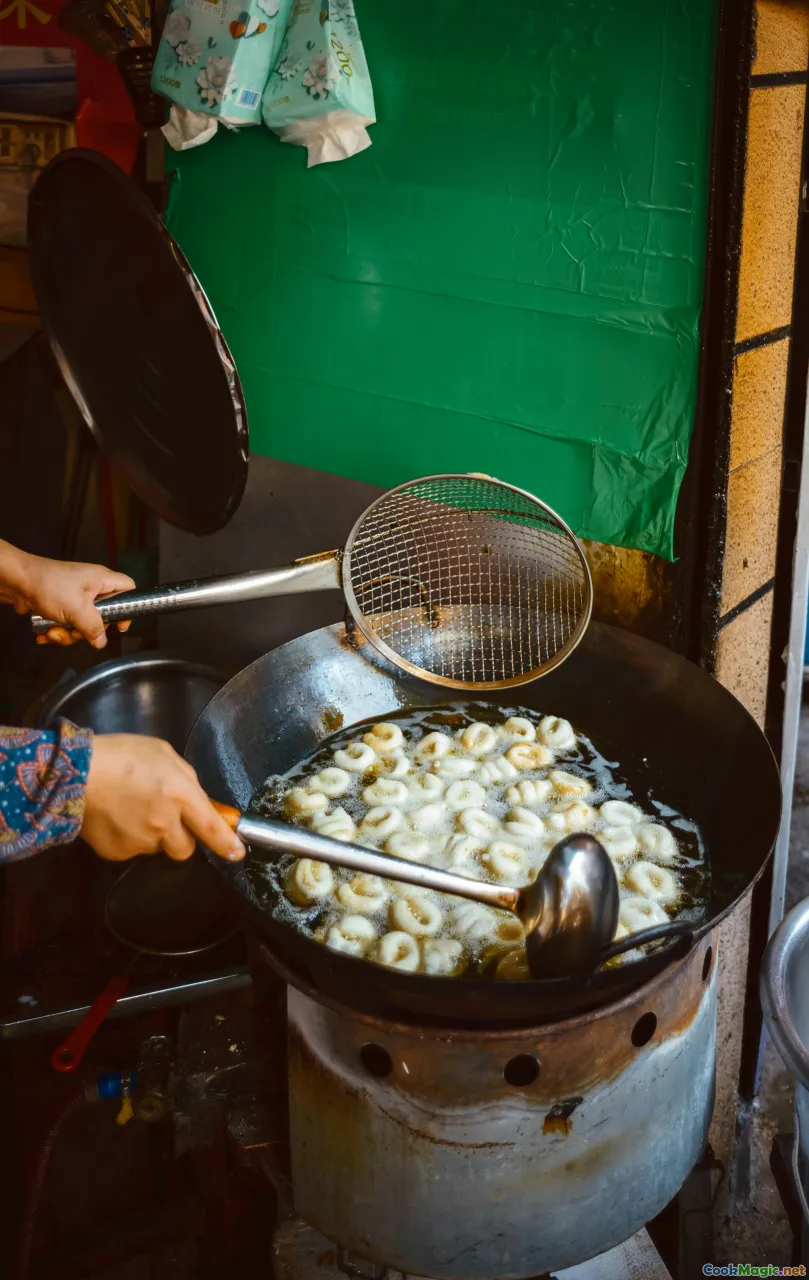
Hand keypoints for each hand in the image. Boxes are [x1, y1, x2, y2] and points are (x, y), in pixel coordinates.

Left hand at [0, 541, 132, 647]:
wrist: (16, 580)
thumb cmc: (49, 586)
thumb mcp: (77, 609)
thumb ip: (94, 627)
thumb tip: (102, 642)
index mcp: (102, 580)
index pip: (128, 589)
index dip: (129, 607)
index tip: (119, 626)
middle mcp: (91, 588)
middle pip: (103, 615)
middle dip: (87, 630)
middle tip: (75, 630)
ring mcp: (74, 596)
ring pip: (82, 623)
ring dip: (68, 633)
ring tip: (53, 632)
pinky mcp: (59, 604)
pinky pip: (66, 623)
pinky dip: (57, 630)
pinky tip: (45, 634)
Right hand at [81, 734, 245, 862]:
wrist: (75, 771)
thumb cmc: (122, 754)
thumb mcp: (164, 754)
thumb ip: (185, 779)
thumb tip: (197, 799)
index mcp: (180, 795)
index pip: (211, 828)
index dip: (227, 843)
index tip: (237, 853)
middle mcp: (163, 823)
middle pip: (185, 849)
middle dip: (181, 837)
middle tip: (166, 817)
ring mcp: (139, 841)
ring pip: (156, 847)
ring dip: (152, 833)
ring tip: (131, 807)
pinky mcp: (117, 852)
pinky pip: (131, 849)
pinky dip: (128, 837)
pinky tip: (116, 816)